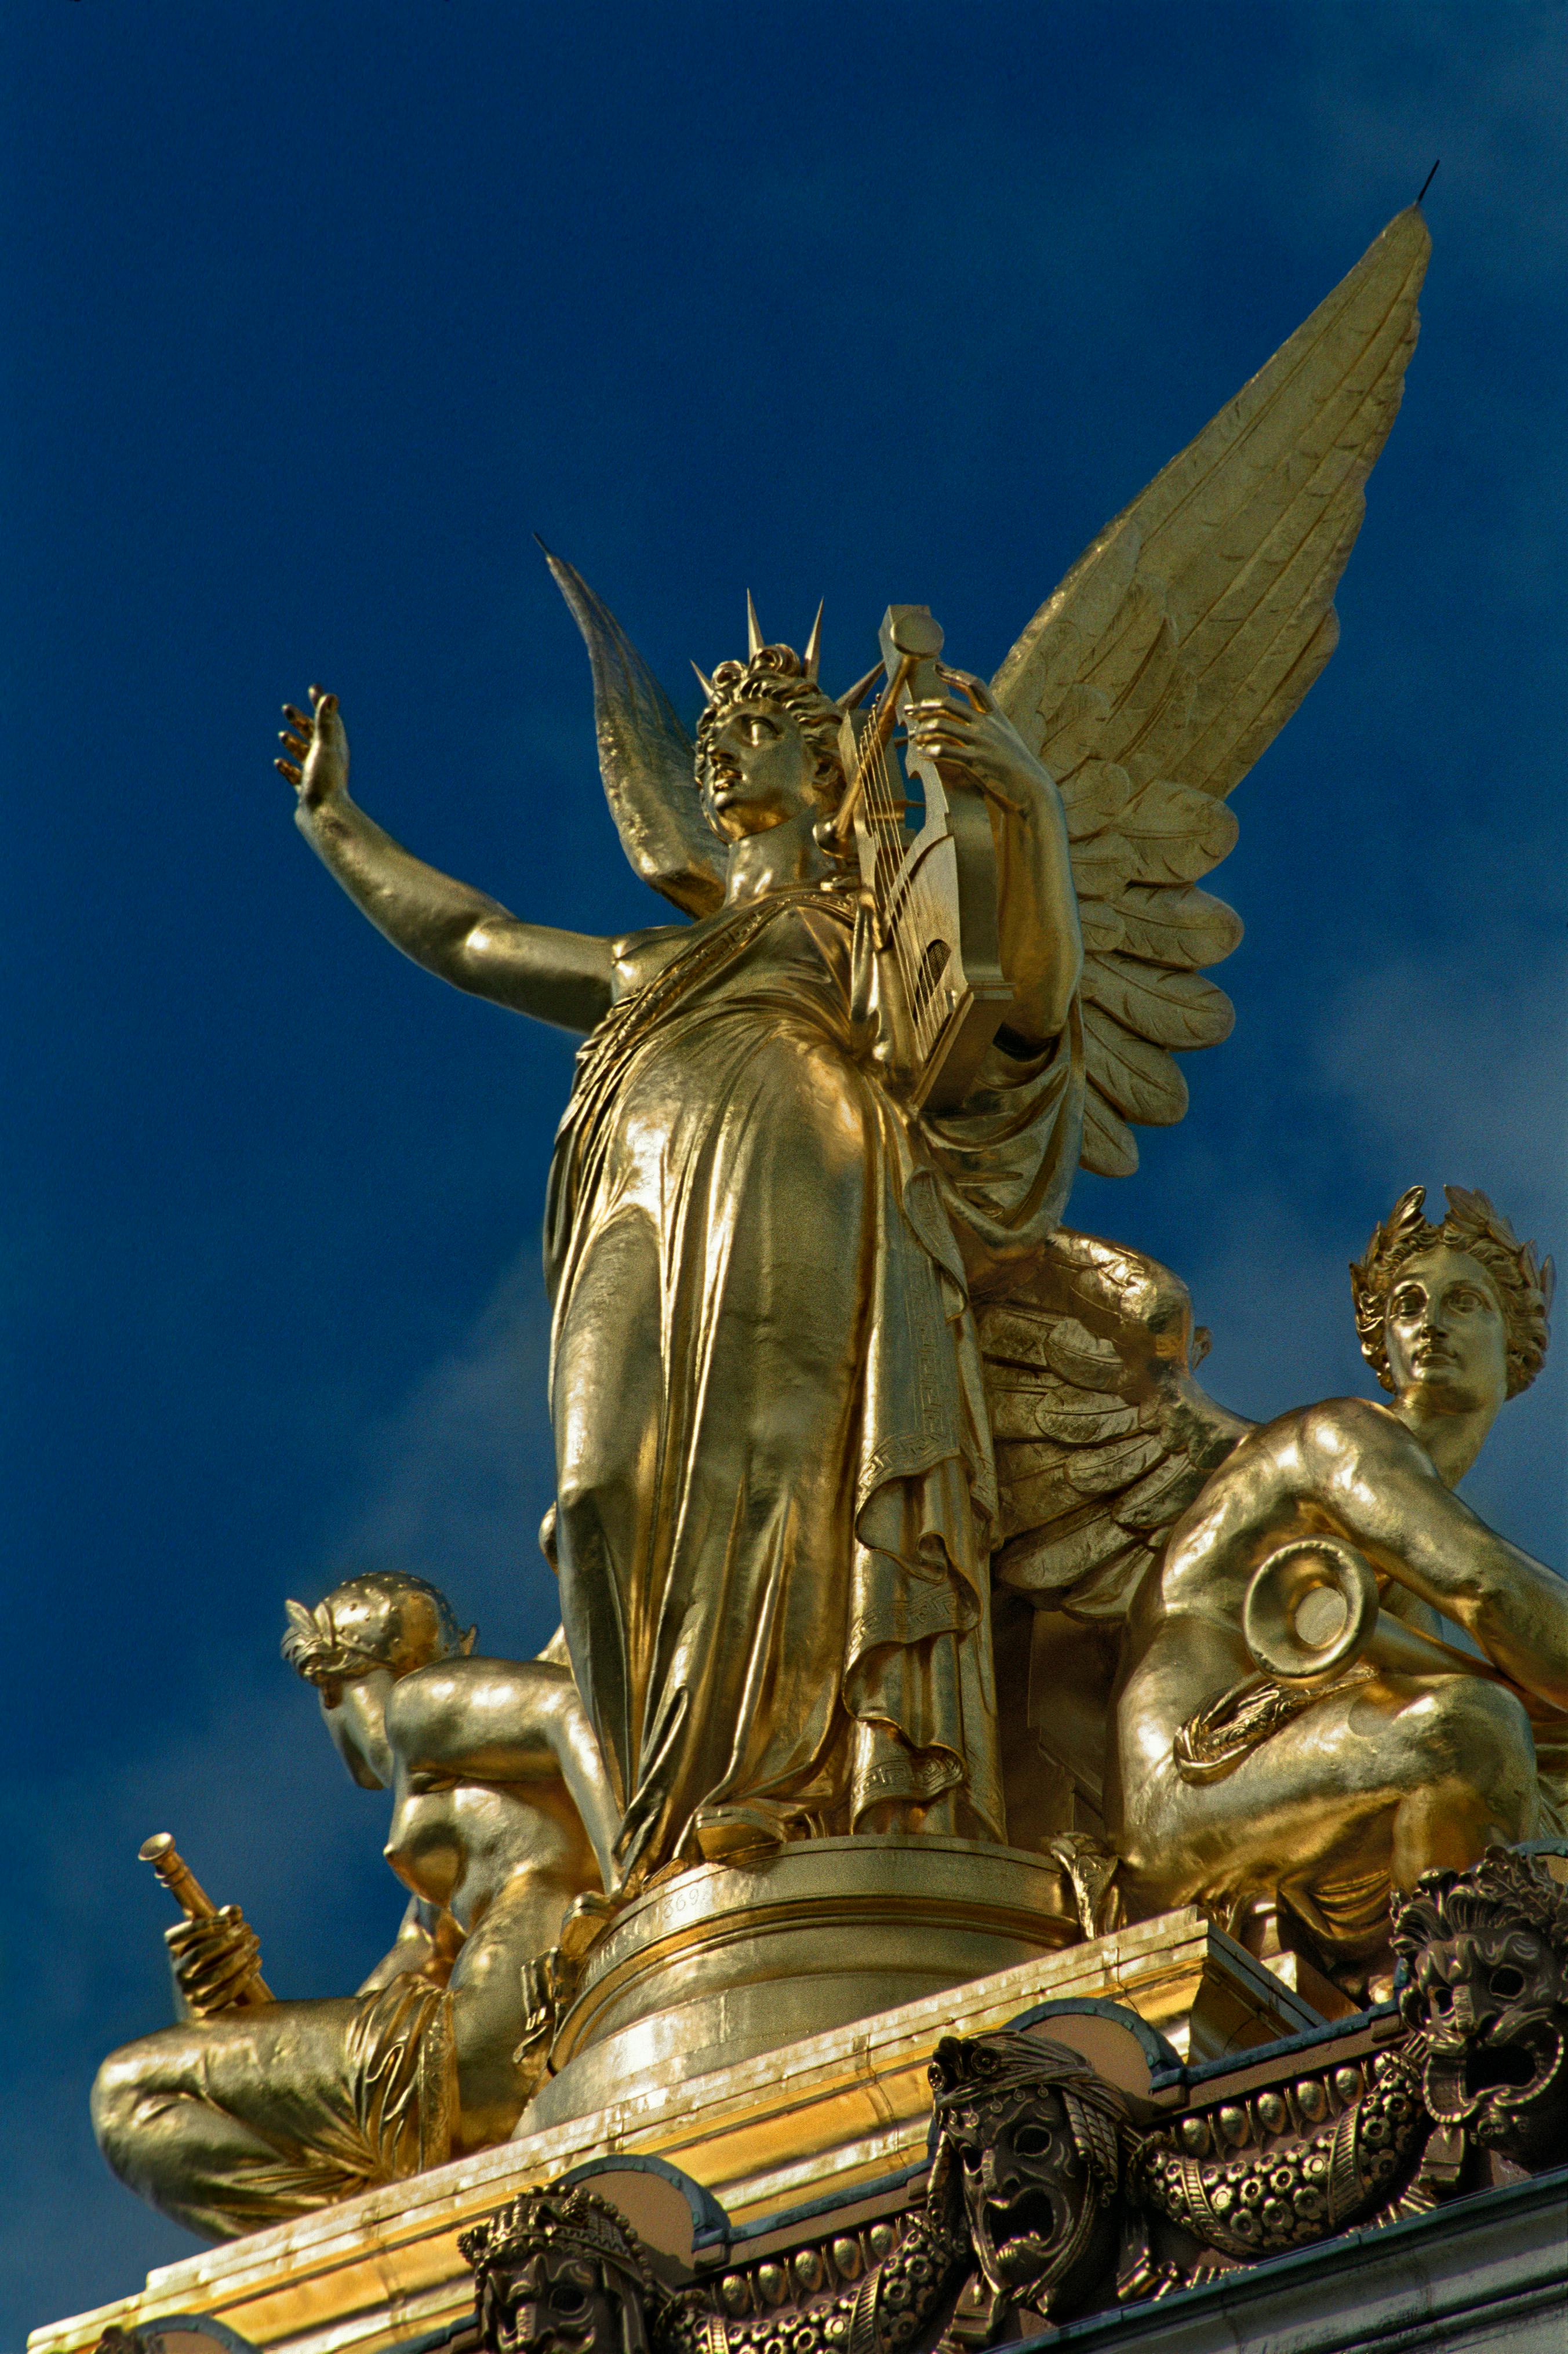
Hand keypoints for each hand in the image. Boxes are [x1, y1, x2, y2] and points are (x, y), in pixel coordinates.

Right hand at [167, 1905, 265, 2017]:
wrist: (199, 2002)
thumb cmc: (208, 1961)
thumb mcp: (210, 1940)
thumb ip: (223, 1921)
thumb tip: (234, 1910)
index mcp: (175, 1952)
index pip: (178, 1936)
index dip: (202, 1926)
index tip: (228, 1920)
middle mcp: (179, 1972)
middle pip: (199, 1954)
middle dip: (227, 1940)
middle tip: (247, 1929)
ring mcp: (190, 1992)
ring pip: (216, 1974)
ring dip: (240, 1957)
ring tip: (254, 1943)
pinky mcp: (205, 2008)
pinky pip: (227, 1991)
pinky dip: (245, 1975)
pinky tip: (257, 1960)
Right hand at [276, 686, 348, 809]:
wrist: (323, 818)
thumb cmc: (325, 782)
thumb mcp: (324, 747)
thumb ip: (325, 722)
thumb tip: (331, 695)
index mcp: (335, 749)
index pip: (328, 720)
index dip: (320, 704)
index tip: (313, 688)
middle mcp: (329, 762)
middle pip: (315, 737)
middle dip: (301, 721)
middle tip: (286, 708)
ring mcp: (317, 777)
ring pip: (305, 755)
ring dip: (294, 743)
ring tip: (282, 734)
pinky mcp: (307, 792)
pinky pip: (297, 776)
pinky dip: (288, 766)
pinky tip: (279, 762)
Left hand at [905, 667, 1047, 814]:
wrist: (1030, 789)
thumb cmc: (1014, 767)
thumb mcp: (1005, 739)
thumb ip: (988, 727)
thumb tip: (965, 721)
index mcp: (995, 716)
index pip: (975, 686)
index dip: (955, 675)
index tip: (938, 667)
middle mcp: (988, 725)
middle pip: (950, 704)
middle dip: (925, 705)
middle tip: (909, 710)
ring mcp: (982, 742)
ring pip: (943, 726)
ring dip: (923, 731)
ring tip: (914, 738)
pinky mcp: (976, 761)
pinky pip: (945, 751)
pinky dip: (930, 751)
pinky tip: (923, 753)